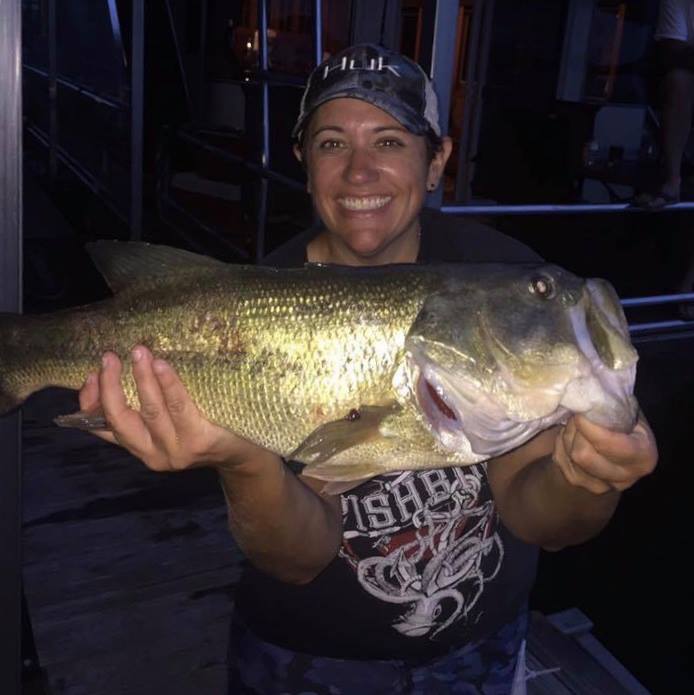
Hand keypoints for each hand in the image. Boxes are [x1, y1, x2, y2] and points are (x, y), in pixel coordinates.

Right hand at [79, 345, 266, 471]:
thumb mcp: (167, 426)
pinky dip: (169, 384)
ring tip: (138, 352)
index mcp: (141, 449)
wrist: (243, 454)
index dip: (91, 402)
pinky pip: (180, 407)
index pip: (104, 427)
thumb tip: (111, 377)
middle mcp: (153, 455)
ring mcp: (177, 450)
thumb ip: (142, 410)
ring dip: (141, 378)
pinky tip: (162, 365)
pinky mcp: (199, 440)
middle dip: (111, 386)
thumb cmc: (201, 430)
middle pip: (121, 419)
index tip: (89, 375)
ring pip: (151, 411)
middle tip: (109, 356)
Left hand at [552, 413, 657, 494]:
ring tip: (575, 424)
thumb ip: (615, 407)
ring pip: (570, 457)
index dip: (590, 428)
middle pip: (584, 455)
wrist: (610, 447)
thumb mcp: (628, 411)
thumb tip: (594, 393)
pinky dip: (561, 444)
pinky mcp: (580, 483)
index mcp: (644, 455)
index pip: (611, 445)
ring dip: (567, 436)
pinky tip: (570, 437)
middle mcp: (626, 476)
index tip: (581, 413)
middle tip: (577, 416)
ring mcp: (602, 485)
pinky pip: (561, 460)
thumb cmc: (622, 423)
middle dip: (575, 431)